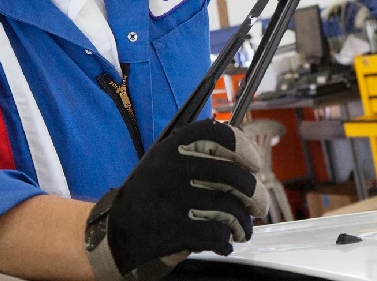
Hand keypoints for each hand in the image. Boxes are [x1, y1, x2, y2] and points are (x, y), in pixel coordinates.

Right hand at [83, 120, 269, 280]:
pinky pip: (218, 234)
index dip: (243, 147)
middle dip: (255, 195)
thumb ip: (200, 155)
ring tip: (241, 230)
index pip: (217, 133)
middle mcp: (175, 168)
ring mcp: (175, 198)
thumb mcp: (166, 163)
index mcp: (173, 147)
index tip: (254, 164)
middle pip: (235, 176)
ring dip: (242, 224)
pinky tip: (223, 244)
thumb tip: (247, 160)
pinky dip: (225, 242)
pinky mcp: (177, 228)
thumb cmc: (152, 195)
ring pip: (230, 209)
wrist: (117, 232)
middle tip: (258, 207)